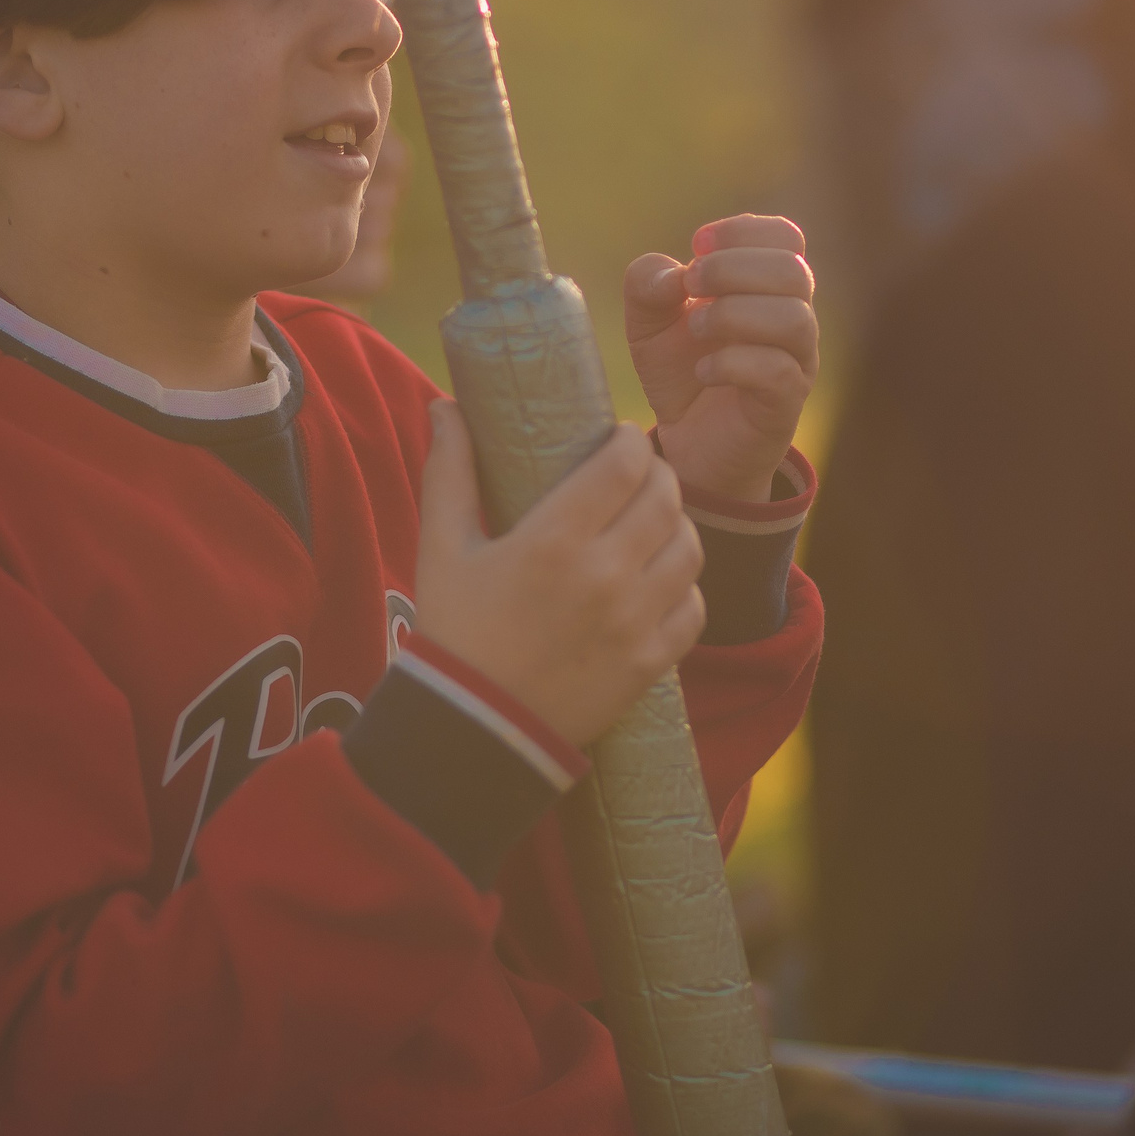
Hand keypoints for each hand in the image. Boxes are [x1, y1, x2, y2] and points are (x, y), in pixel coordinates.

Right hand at [415, 402, 706, 747]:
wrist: (474, 729)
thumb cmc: (454, 632)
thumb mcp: (441, 548)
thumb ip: (449, 472)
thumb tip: (444, 406)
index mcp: (553, 541)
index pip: (624, 464)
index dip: (630, 441)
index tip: (619, 439)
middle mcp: (603, 577)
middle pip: (665, 498)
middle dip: (656, 476)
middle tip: (638, 476)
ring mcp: (633, 623)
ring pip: (688, 548)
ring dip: (675, 526)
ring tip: (652, 523)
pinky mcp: (650, 663)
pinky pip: (693, 607)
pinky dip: (683, 587)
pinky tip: (659, 580)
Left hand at [626, 215, 817, 501]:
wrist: (689, 443)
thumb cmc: (680, 370)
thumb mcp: (647, 321)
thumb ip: (648, 284)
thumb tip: (673, 276)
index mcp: (768, 287)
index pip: (785, 237)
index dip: (743, 230)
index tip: (697, 245)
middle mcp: (793, 318)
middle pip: (793, 271)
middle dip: (732, 268)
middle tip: (690, 285)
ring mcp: (796, 362)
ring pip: (794, 319)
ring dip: (734, 314)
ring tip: (695, 328)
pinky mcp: (785, 405)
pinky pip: (778, 372)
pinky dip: (733, 363)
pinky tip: (702, 371)